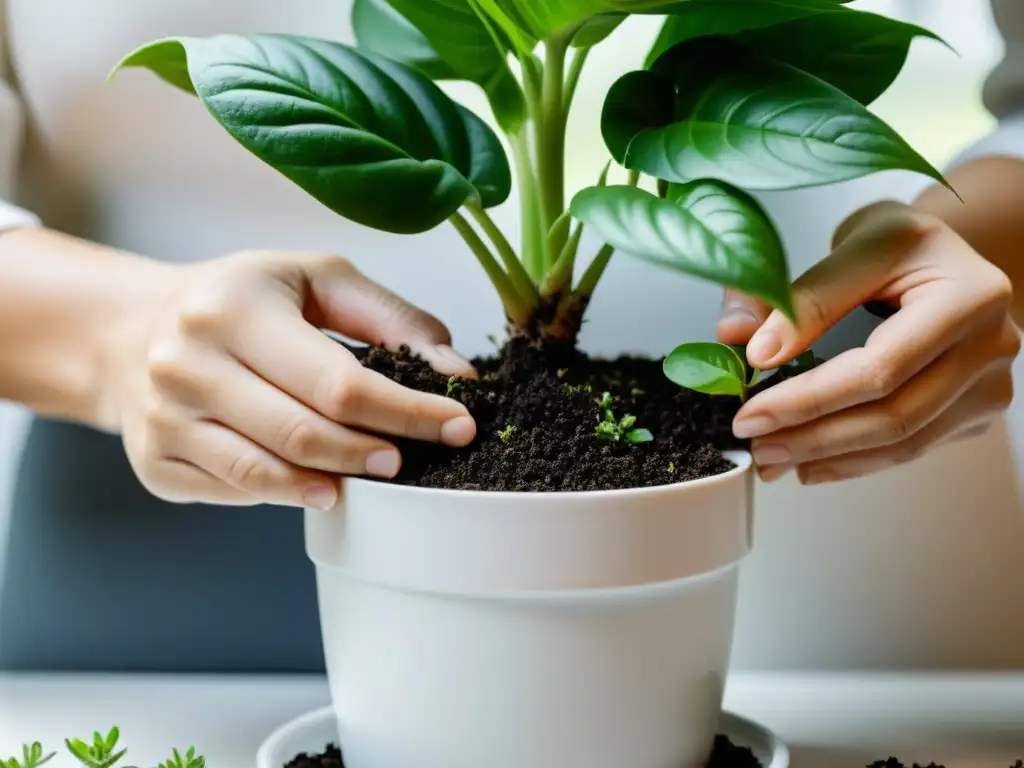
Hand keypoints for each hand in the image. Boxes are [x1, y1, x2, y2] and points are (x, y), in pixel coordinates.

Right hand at [112, 250, 476, 509]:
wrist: (133, 329)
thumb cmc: (242, 300)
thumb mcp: (317, 280)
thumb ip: (393, 319)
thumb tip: (457, 373)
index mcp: (233, 310)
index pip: (338, 382)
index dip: (407, 412)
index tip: (458, 426)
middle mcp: (187, 365)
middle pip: (304, 434)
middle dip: (372, 453)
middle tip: (412, 459)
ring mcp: (163, 420)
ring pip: (266, 474)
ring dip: (332, 483)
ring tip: (372, 476)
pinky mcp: (156, 463)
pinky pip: (236, 492)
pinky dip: (284, 491)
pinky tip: (314, 479)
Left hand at [717, 200, 1020, 484]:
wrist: (946, 256)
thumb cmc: (902, 245)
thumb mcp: (852, 244)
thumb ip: (796, 294)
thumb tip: (743, 342)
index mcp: (967, 295)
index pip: (879, 367)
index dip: (808, 398)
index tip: (750, 412)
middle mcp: (990, 344)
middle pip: (894, 416)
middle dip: (812, 437)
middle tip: (754, 444)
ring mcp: (988, 384)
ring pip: (902, 442)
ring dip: (827, 457)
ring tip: (771, 457)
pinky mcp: (975, 412)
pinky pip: (910, 449)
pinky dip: (854, 461)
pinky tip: (809, 461)